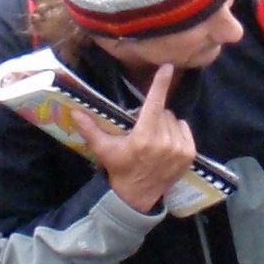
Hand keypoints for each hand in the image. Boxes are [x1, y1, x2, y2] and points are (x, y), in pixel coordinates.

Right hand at [77, 64, 196, 212]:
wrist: (138, 196)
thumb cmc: (119, 168)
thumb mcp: (103, 149)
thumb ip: (90, 129)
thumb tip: (74, 111)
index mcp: (144, 138)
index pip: (154, 104)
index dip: (160, 84)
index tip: (168, 67)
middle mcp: (164, 142)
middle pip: (162, 112)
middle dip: (153, 116)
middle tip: (142, 131)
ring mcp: (179, 149)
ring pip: (174, 120)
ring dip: (165, 125)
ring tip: (154, 140)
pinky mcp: (189, 155)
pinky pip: (185, 130)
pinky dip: (177, 133)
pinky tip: (166, 144)